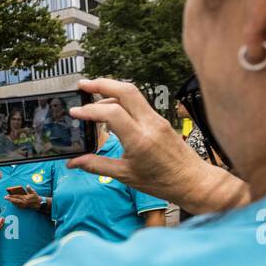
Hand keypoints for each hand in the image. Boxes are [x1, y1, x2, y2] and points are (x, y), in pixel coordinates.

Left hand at [4, 186, 41, 209]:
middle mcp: (24, 202)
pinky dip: (15, 205)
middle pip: (15, 200)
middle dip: (10, 199)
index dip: (12, 196)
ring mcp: (24, 205)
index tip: (8, 195)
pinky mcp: (24, 207)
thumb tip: (27, 185)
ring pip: (16, 204)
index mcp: (25, 198)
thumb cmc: (36, 197)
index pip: (17, 196)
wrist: (39, 204)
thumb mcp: (33, 192)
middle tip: (5, 198)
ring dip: (11, 202)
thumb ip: (30, 189)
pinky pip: (18, 207)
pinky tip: (13, 203)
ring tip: (8, 200)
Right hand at [65, 78, 246, 211]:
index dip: (90, 110)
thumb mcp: (125, 175)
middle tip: (83, 85)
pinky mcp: (160, 119)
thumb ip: (96, 166)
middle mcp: (150, 124)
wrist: (191, 180)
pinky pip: (139, 103)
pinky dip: (122, 101)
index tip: (75, 112)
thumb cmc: (162, 181)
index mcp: (140, 140)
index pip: (112, 113)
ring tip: (93, 97)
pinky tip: (111, 110)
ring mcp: (157, 119)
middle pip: (125, 91)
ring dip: (111, 90)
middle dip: (101, 84)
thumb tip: (74, 163)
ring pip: (133, 93)